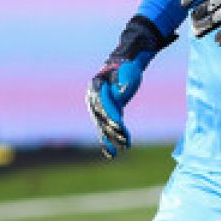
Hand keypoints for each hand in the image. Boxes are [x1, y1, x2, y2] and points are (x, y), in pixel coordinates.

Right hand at [86, 15, 173, 158]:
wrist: (124, 66)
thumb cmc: (127, 68)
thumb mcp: (127, 73)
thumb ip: (122, 83)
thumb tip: (121, 93)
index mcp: (96, 86)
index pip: (102, 103)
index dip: (110, 114)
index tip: (119, 124)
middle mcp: (92, 98)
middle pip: (101, 117)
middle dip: (113, 129)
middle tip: (124, 139)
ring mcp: (97, 107)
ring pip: (103, 125)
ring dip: (114, 137)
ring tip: (125, 147)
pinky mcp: (106, 114)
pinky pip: (105, 129)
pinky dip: (109, 141)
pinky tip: (112, 154)